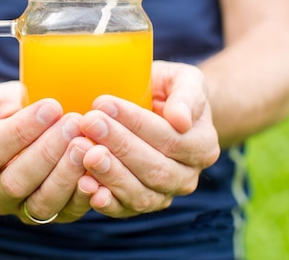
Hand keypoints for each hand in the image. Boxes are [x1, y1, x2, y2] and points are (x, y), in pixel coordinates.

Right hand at [0, 83, 95, 223]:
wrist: (22, 122)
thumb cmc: (1, 110)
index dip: (20, 131)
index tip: (50, 106)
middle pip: (16, 181)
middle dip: (47, 151)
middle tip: (72, 122)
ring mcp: (24, 208)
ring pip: (42, 201)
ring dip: (66, 174)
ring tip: (86, 144)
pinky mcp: (54, 214)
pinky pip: (67, 212)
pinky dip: (84, 196)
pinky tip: (96, 174)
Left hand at [77, 60, 219, 217]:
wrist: (156, 109)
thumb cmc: (168, 90)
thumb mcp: (184, 79)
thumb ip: (188, 95)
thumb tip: (181, 120)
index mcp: (203, 145)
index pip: (170, 138)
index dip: (136, 123)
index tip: (104, 103)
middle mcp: (187, 176)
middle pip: (155, 168)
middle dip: (119, 146)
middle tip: (88, 123)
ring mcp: (164, 194)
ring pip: (140, 194)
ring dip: (110, 174)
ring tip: (85, 152)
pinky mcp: (138, 205)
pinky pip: (123, 209)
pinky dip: (105, 201)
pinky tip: (85, 184)